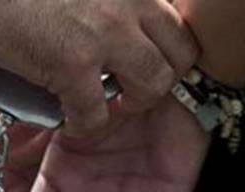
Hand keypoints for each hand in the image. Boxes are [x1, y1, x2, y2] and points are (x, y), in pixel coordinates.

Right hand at [0, 0, 199, 135]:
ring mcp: (105, 30)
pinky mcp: (73, 61)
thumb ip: (103, 3)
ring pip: (153, 87)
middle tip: (124, 89)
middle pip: (181, 55)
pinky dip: (82, 126)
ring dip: (128, 105)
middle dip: (156, 81)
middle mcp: (129, 0)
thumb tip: (113, 32)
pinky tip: (63, 117)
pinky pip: (97, 114)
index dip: (163, 51)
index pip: (178, 22)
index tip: (135, 64)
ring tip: (99, 106)